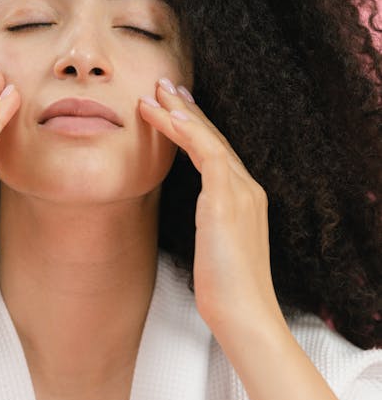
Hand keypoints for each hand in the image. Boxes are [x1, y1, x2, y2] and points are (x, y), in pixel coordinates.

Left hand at [139, 78, 286, 341]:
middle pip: (214, 138)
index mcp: (244, 199)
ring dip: (179, 114)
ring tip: (153, 94)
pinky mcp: (228, 200)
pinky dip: (187, 132)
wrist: (245, 314)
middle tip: (163, 85)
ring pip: (208, 139)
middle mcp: (246, 188)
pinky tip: (167, 117)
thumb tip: (195, 223)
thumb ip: (209, 228)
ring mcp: (240, 192)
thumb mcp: (214, 251)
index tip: (175, 110)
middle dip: (187, 110)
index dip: (195, 128)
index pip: (217, 153)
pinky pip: (208, 153)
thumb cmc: (227, 291)